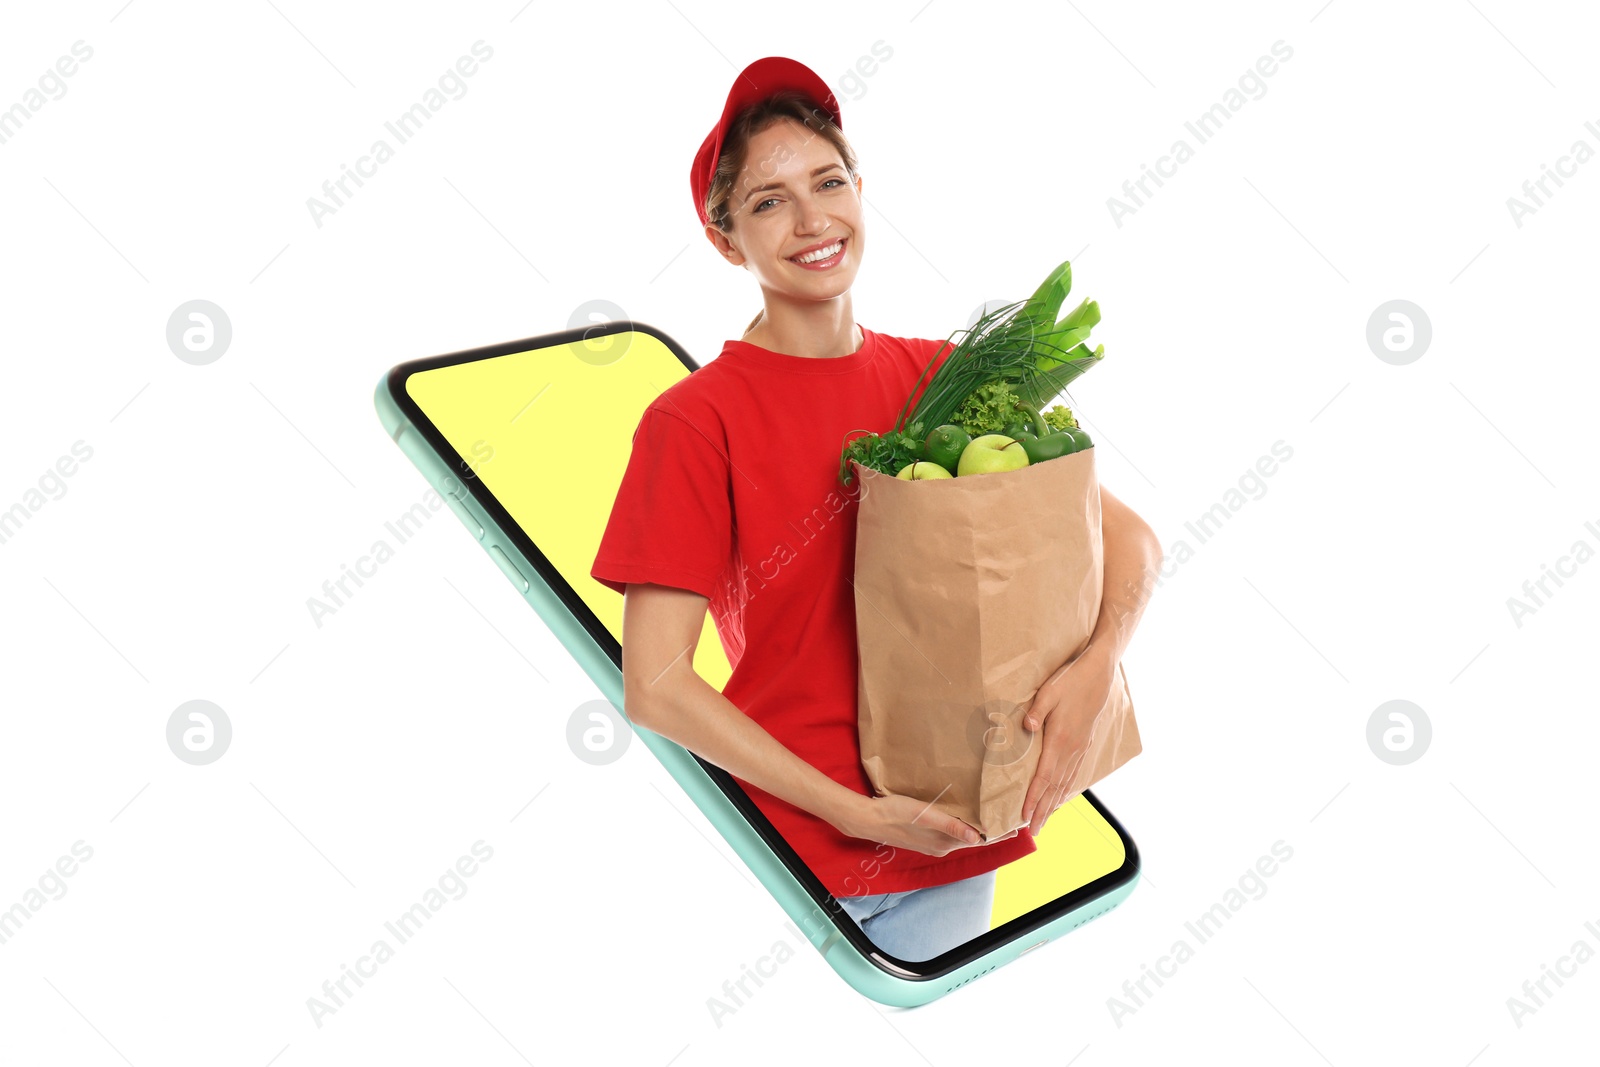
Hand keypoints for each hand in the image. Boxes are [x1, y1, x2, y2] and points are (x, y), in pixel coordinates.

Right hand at [837, 792, 1018, 857]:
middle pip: (974, 838)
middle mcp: (941, 846)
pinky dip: (963, 826)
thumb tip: (979, 838)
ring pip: (962, 835)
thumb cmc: (895, 813)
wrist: (867, 819)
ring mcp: (932, 843)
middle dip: (992, 829)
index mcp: (945, 843)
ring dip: (978, 827)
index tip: (1018, 824)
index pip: (980, 840)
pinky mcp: (924, 837)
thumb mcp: (925, 816)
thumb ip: (951, 826)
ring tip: (993, 814)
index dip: (999, 833)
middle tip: (1010, 815)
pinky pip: (950, 833)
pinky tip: (965, 816)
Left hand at [1020, 645, 1115, 835]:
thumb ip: (1037, 711)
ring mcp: (1080, 748)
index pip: (1044, 776)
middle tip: (1033, 830)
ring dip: (1054, 803)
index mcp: (1060, 739)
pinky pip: (1074, 773)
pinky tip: (1061, 796)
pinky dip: (1066, 789)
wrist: (1098, 673)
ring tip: (1044, 820)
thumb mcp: (1049, 691)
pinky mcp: (1084, 743)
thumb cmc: (1070, 680)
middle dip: (1043, 810)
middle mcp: (1071, 749)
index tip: (1025, 816)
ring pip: (1065, 783)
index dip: (1034, 798)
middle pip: (1055, 787)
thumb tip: (1027, 728)